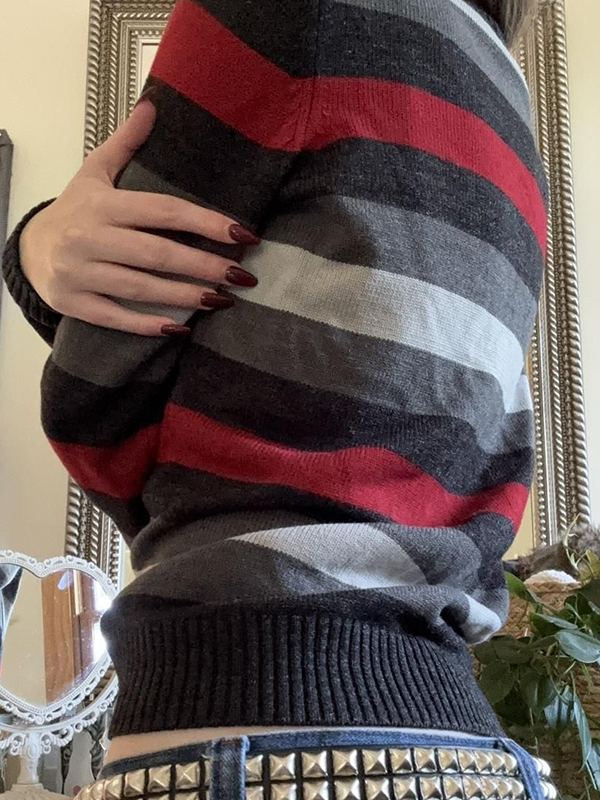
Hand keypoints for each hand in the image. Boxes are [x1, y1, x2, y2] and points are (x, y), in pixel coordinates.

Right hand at [18, 91, 259, 336]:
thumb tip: (154, 104)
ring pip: (139, 287)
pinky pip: (115, 317)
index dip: (205, 222)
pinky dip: (147, 325)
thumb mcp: (94, 173)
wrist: (29, 250)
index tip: (243, 234)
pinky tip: (180, 327)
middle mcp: (88, 238)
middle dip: (204, 265)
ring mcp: (79, 273)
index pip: (163, 211)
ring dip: (184, 295)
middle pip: (156, 253)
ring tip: (222, 300)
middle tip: (242, 275)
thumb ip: (125, 142)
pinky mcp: (74, 303)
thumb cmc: (74, 211)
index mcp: (101, 204)